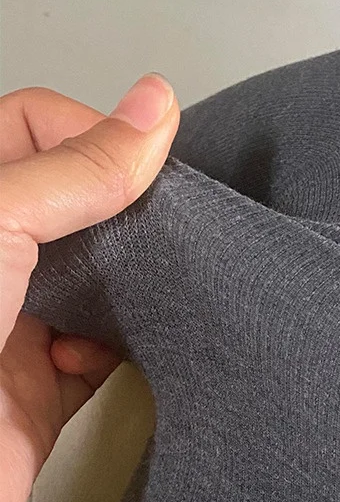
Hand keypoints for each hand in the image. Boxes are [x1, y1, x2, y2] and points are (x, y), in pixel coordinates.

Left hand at [0, 75, 179, 501]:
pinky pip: (102, 357)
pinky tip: (111, 357)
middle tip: (163, 227)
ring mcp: (8, 326)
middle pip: (75, 206)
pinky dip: (122, 355)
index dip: (94, 136)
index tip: (146, 165)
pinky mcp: (35, 393)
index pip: (34, 128)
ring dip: (130, 289)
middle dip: (124, 215)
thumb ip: (76, 169)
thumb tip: (152, 107)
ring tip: (149, 292)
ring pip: (95, 281)